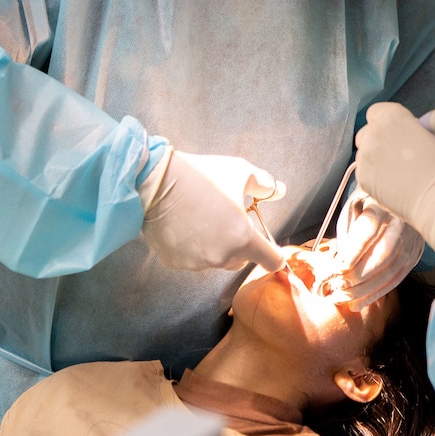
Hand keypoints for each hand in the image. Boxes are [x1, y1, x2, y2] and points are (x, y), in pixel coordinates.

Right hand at [140, 150, 285, 272]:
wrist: (155, 182)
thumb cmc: (202, 175)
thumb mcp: (240, 172)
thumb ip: (265, 184)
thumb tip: (279, 190)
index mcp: (243, 239)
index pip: (271, 261)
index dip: (274, 253)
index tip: (271, 247)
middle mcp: (221, 257)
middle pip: (242, 259)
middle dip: (241, 243)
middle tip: (229, 218)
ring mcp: (197, 263)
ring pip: (217, 259)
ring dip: (217, 246)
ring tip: (205, 218)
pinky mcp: (176, 262)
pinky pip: (194, 258)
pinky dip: (194, 247)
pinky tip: (186, 225)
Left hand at [325, 188, 425, 308]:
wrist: (404, 194)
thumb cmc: (371, 200)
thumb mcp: (354, 205)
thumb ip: (347, 230)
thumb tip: (338, 261)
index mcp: (382, 204)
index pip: (368, 229)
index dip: (353, 252)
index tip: (336, 268)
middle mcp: (402, 222)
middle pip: (382, 254)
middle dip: (358, 275)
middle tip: (337, 287)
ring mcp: (411, 240)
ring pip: (390, 270)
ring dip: (365, 289)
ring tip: (344, 297)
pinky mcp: (414, 254)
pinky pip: (396, 278)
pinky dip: (377, 293)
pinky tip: (359, 302)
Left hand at [355, 102, 434, 263]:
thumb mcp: (434, 134)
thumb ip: (413, 127)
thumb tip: (407, 129)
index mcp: (392, 116)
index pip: (376, 112)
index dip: (384, 122)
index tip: (394, 133)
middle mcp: (373, 133)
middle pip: (365, 133)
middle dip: (375, 141)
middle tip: (394, 155)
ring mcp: (364, 156)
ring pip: (363, 155)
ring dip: (375, 161)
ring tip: (397, 174)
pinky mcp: (362, 178)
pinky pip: (364, 174)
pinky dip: (374, 178)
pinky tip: (393, 186)